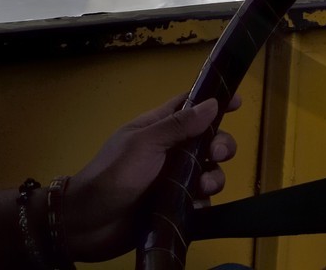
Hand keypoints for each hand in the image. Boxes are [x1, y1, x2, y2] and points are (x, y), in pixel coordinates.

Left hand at [60, 93, 240, 261]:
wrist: (87, 224)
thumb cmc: (112, 175)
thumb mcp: (144, 143)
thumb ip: (179, 125)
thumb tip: (213, 103)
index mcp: (158, 129)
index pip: (190, 107)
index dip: (214, 102)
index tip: (238, 102)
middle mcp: (169, 152)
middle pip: (207, 141)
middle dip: (220, 144)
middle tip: (216, 154)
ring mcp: (173, 180)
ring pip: (209, 172)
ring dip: (214, 176)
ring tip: (203, 186)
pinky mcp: (175, 207)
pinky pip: (202, 201)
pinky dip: (204, 202)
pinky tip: (196, 205)